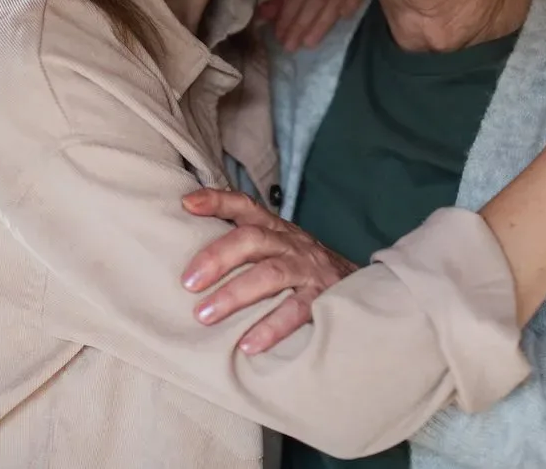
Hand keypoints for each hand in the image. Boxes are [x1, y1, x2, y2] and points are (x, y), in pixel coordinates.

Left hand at [180, 189, 357, 354]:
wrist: (358, 286)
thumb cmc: (301, 267)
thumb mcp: (278, 245)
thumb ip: (244, 242)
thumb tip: (190, 246)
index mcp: (275, 229)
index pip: (245, 206)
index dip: (217, 201)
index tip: (187, 204)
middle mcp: (290, 244)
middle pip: (252, 239)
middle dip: (217, 257)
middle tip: (188, 282)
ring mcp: (307, 270)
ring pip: (270, 275)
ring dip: (235, 295)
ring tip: (205, 315)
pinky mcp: (322, 299)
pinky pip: (296, 311)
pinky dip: (271, 327)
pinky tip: (247, 344)